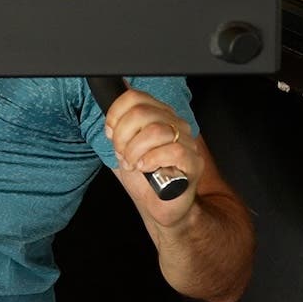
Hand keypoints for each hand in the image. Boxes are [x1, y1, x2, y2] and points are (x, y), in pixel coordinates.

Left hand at [104, 90, 200, 225]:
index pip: (134, 97)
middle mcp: (174, 124)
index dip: (115, 114)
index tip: (110, 133)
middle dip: (122, 136)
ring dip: (135, 151)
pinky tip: (146, 168)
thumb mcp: (123, 148)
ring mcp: (186, 142)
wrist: (160, 205)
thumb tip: (109, 117)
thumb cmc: (144, 177)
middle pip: (141, 112)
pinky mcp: (193, 162)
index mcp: (158, 116)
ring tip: (134, 164)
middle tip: (123, 154)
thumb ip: (117, 130)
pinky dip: (152, 160)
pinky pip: (173, 151)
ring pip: (155, 131)